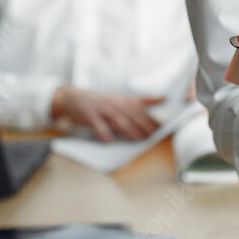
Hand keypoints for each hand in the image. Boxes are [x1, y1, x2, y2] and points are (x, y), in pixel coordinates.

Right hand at [50, 87, 165, 141]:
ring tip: (137, 138)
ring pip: (118, 120)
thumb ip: (143, 100)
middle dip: (143, 125)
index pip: (142, 110)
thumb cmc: (101, 100)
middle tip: (153, 136)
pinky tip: (110, 141)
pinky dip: (104, 134)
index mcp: (124, 100)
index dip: (152, 118)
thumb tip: (165, 98)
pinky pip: (99, 126)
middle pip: (132, 115)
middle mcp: (115, 103)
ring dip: (129, 130)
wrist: (73, 97)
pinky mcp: (90, 115)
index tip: (162, 128)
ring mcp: (102, 109)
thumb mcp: (122, 97)